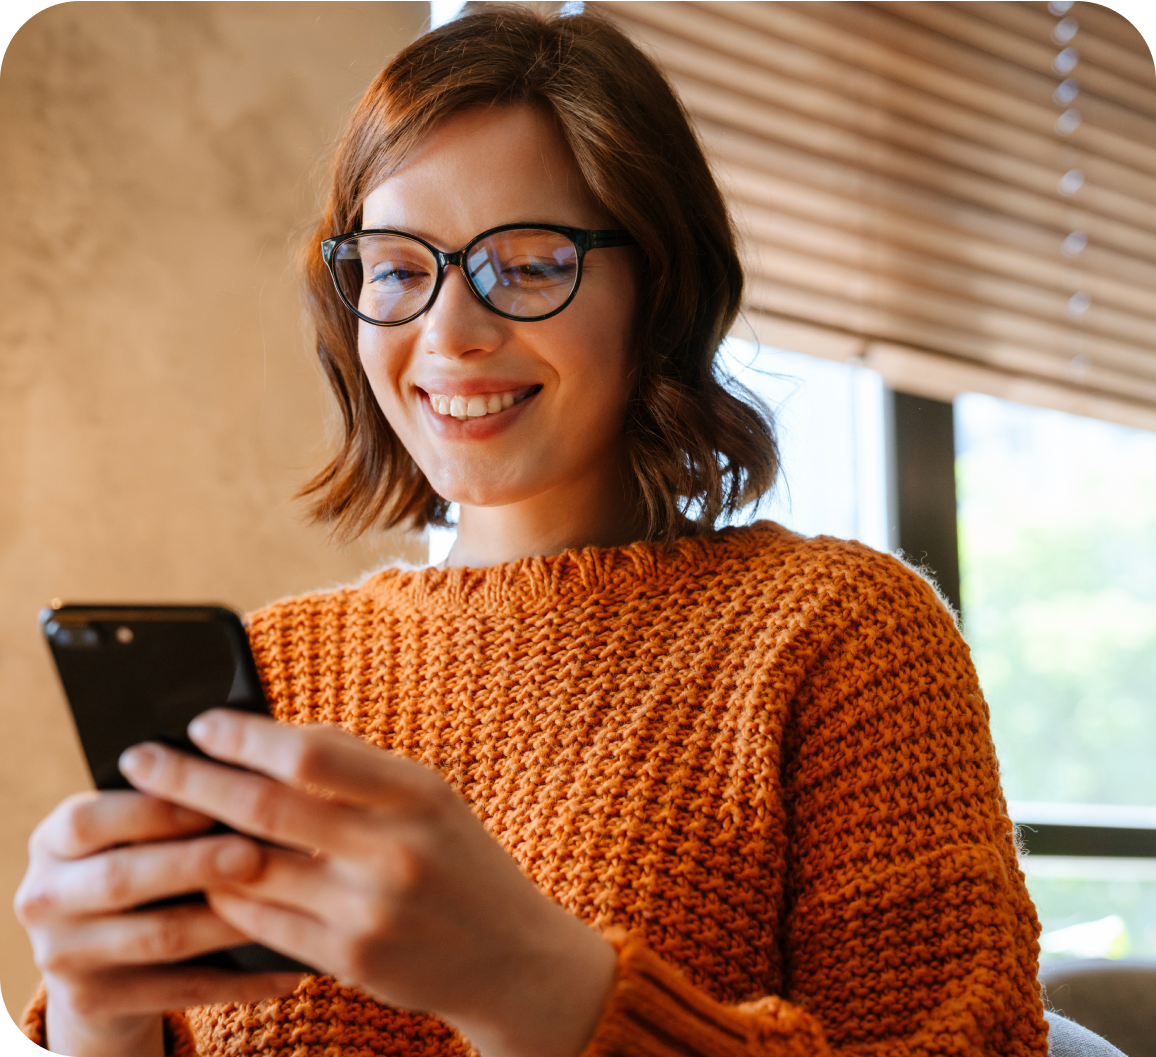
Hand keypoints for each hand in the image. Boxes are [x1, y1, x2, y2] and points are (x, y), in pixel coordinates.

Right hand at [14, 790, 304, 1056]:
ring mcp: (63, 957)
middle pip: (120, 879)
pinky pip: (181, 990)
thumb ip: (170, 807)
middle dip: (194, 863)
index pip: (89, 821)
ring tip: (285, 902)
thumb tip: (250, 779)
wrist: (97, 955)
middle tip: (254, 853)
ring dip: (228, 921)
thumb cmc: (138, 860)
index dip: (152, 811)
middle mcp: (45, 898)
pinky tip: (285, 970)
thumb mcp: (131, 831)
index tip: (214, 801)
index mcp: (53, 840)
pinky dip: (240, 982)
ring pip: (158, 937)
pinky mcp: (95, 1002)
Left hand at [117, 710, 616, 1056]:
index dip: (245, 737)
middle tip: (142, 760)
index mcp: (416, 794)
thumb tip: (268, 738)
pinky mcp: (347, 961)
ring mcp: (367, 912)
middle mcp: (391, 851)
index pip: (310, 754)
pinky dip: (224, 893)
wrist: (509, 957)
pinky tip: (207, 874)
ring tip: (163, 818)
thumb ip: (358, 768)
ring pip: (249, 870)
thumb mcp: (430, 797)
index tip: (201, 725)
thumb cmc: (461, 860)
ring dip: (197, 842)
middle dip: (190, 780)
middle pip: (264, 809)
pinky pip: (259, 922)